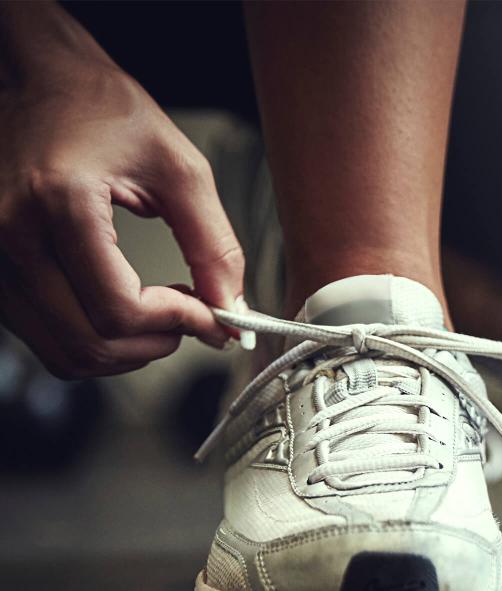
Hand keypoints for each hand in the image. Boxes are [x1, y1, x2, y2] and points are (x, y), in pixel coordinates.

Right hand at [0, 25, 242, 377]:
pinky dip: (93, 337)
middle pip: (89, 343)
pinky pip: (43, 335)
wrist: (36, 80)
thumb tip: (232, 310)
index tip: (212, 315)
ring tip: (160, 310)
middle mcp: (8, 235)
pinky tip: (123, 303)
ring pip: (64, 352)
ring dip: (125, 349)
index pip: (118, 310)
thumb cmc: (100, 108)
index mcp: (56, 203)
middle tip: (191, 316)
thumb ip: (213, 245)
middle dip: (155, 343)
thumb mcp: (178, 168)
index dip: (178, 324)